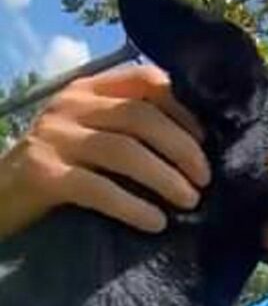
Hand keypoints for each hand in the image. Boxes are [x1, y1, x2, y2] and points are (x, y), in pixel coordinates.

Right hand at [0, 64, 210, 238]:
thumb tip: (197, 153)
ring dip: (164, 177)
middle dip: (181, 148)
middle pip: (140, 116)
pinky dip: (132, 207)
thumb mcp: (95, 140)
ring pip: (123, 150)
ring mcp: (54, 137)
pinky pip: (97, 188)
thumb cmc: (62, 171)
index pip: (146, 82)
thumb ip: (132, 133)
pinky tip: (156, 223)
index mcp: (89, 91)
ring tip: (189, 201)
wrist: (0, 196)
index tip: (208, 142)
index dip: (184, 110)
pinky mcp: (42, 174)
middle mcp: (71, 105)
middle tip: (205, 180)